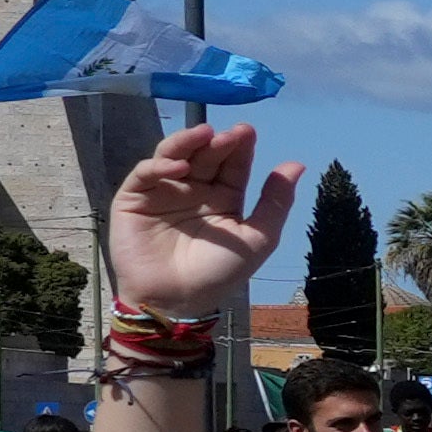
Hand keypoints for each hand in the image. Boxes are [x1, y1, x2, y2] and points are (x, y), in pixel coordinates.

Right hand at [104, 122, 294, 322]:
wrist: (175, 300)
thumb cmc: (219, 272)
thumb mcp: (257, 239)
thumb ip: (275, 202)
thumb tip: (297, 164)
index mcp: (224, 198)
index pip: (233, 165)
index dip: (240, 148)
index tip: (248, 131)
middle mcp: (194, 191)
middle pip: (205, 157)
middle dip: (217, 142)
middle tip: (231, 134)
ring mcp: (164, 192)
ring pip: (173, 157)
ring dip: (187, 143)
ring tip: (204, 134)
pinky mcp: (134, 199)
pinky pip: (145, 175)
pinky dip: (160, 166)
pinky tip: (179, 166)